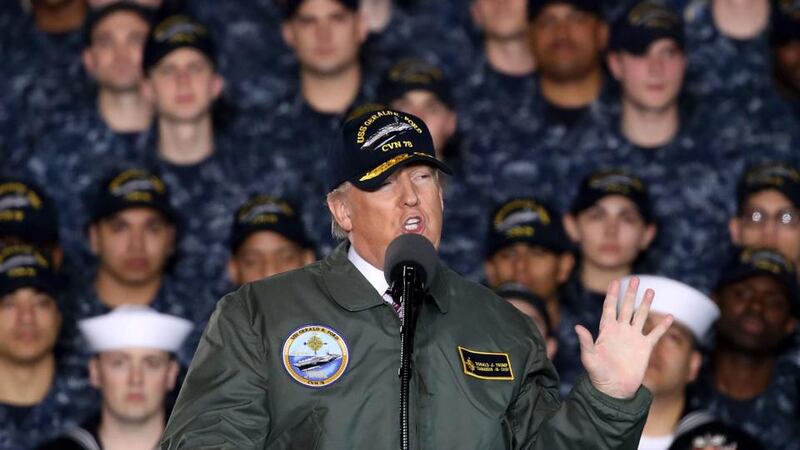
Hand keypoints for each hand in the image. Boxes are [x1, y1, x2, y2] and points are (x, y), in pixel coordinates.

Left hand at [575, 276, 673, 398]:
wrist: (614, 388)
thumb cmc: (598, 374)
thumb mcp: (589, 358)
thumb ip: (585, 342)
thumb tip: (577, 327)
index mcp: (607, 330)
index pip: (610, 308)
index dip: (612, 295)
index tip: (615, 281)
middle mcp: (621, 331)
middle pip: (627, 308)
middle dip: (630, 294)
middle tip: (636, 279)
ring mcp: (633, 338)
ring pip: (641, 317)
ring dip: (646, 304)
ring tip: (650, 290)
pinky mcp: (645, 348)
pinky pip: (655, 334)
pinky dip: (662, 326)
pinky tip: (669, 316)